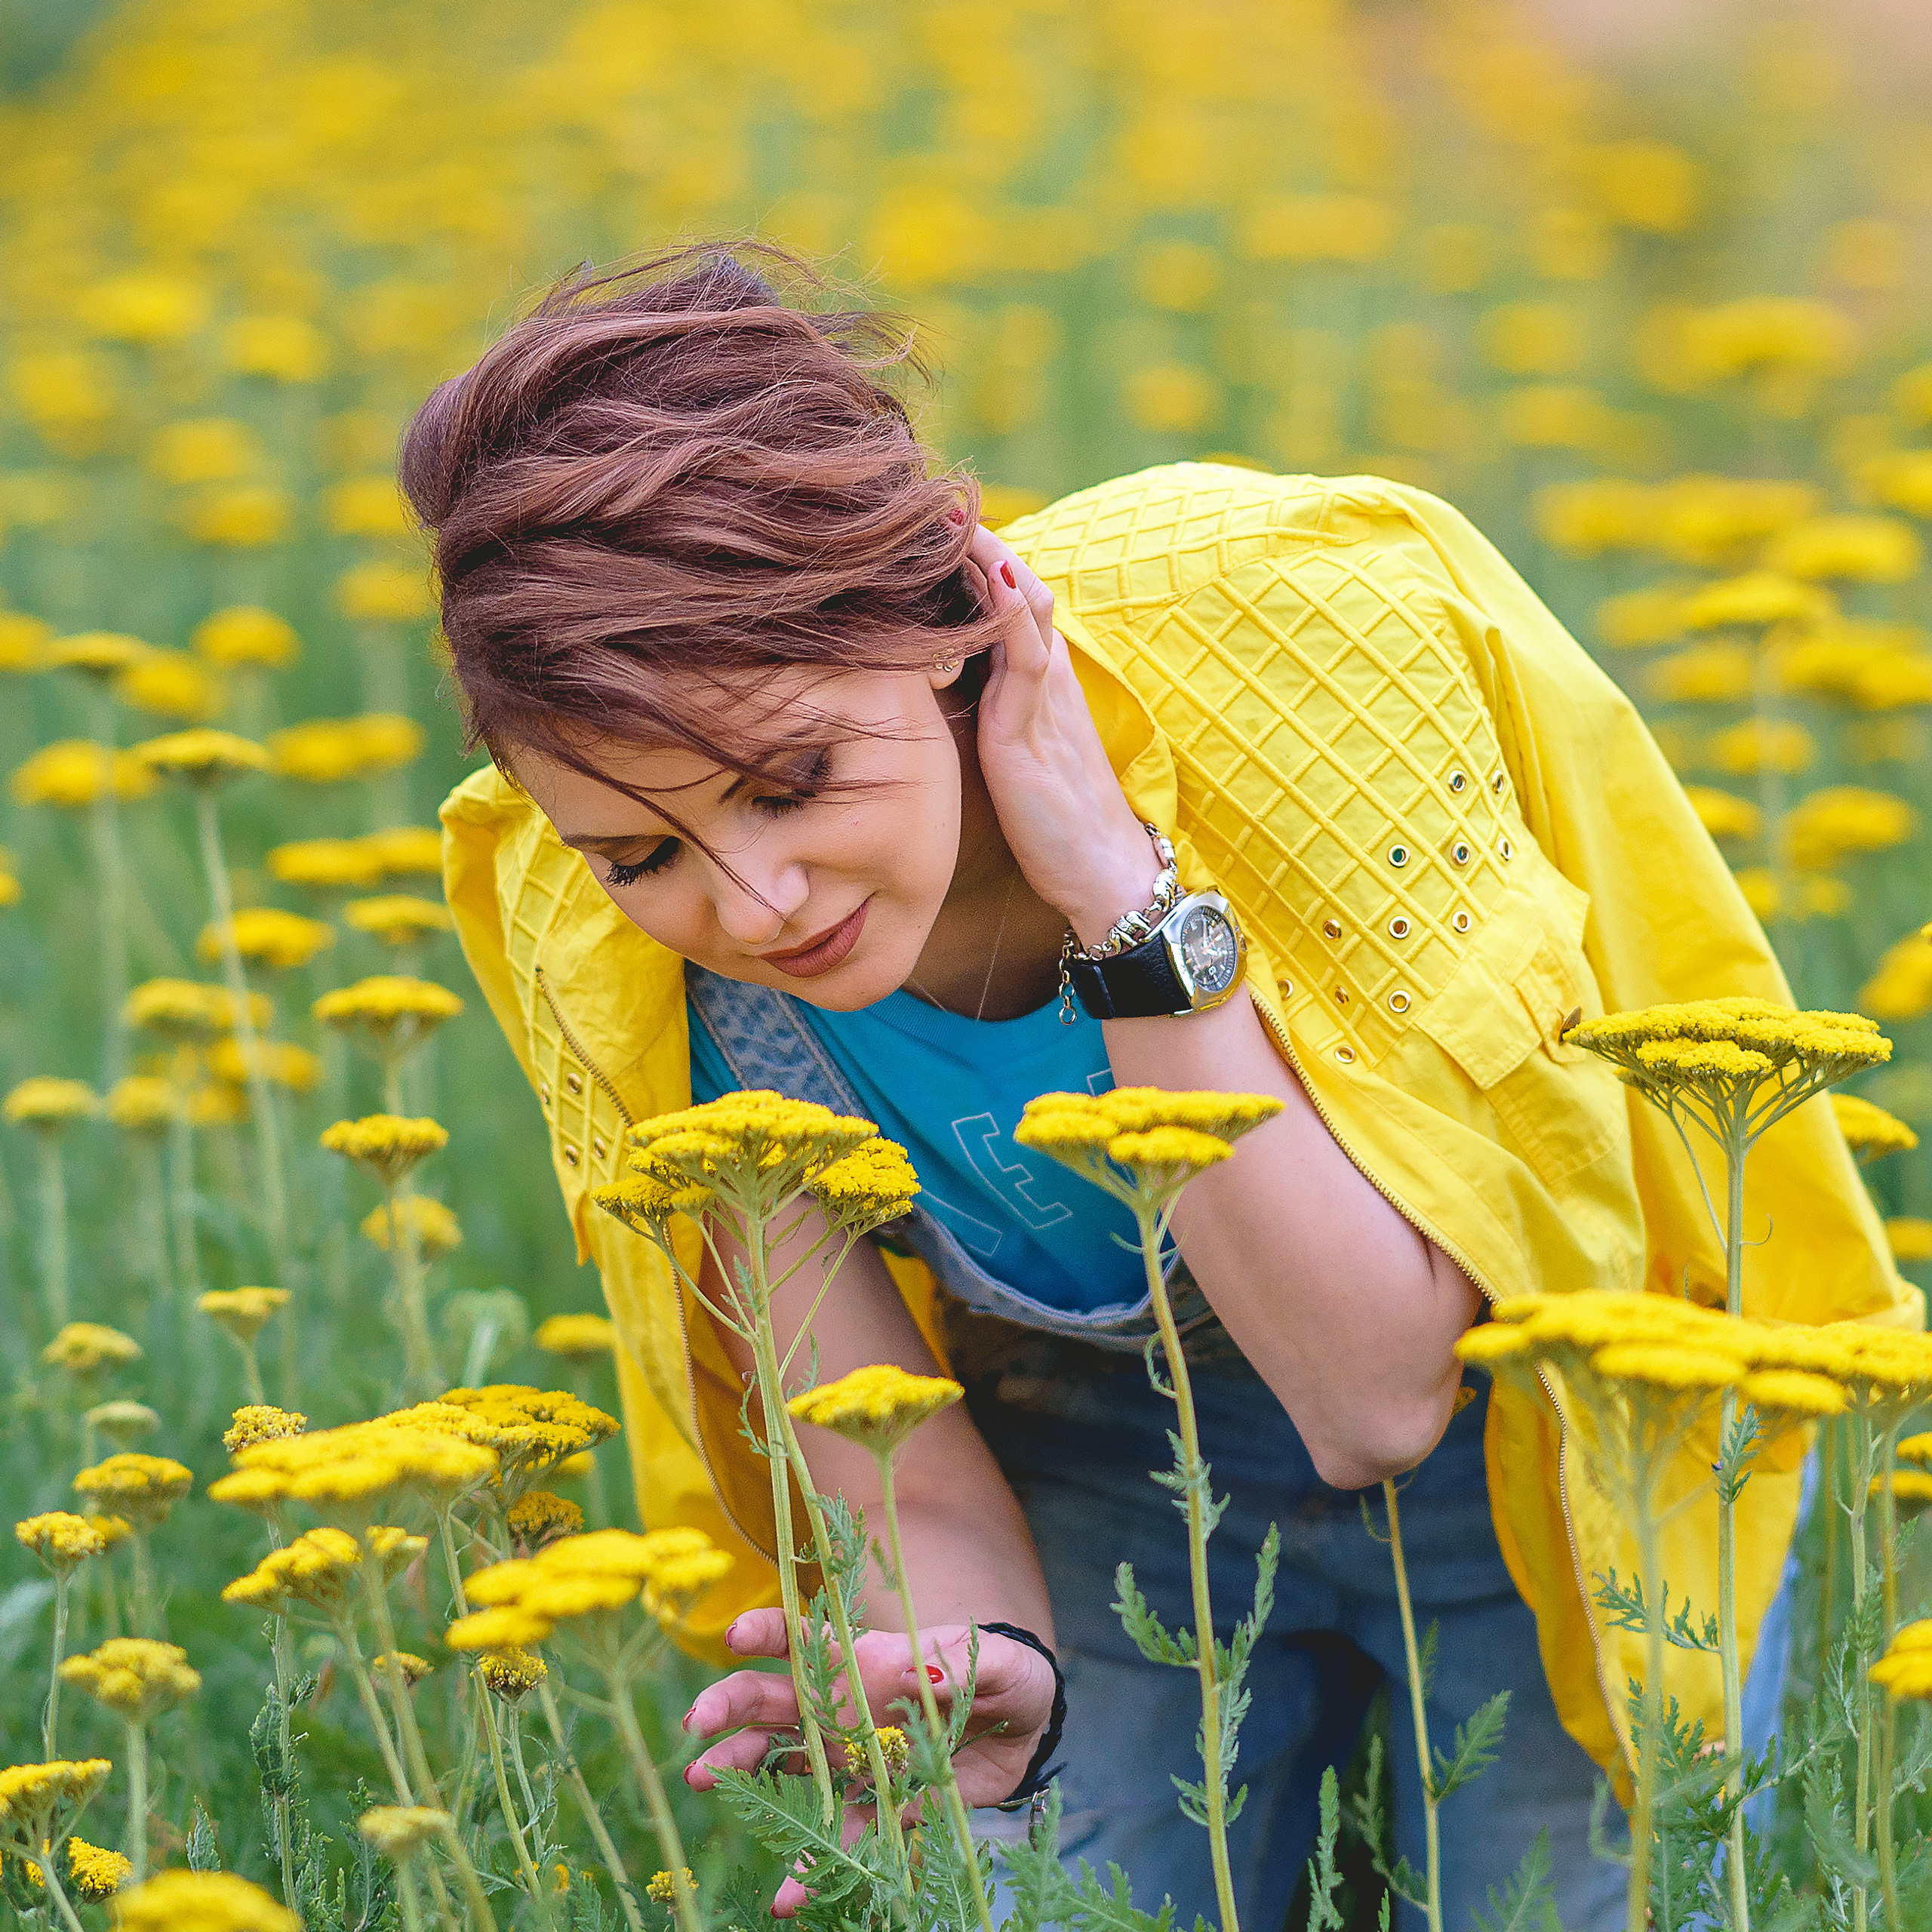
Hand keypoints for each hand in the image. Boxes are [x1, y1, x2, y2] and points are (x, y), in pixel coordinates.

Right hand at [682, 1607, 1058, 1916]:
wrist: (1028, 1724)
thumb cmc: (1004, 1673)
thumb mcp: (995, 1662)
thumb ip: (955, 1663)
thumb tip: (910, 1667)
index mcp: (867, 1661)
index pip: (804, 1640)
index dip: (768, 1632)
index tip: (734, 1637)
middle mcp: (846, 1708)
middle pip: (775, 1702)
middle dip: (730, 1708)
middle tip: (696, 1727)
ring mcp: (854, 1759)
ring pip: (786, 1767)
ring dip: (744, 1776)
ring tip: (703, 1781)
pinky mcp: (879, 1807)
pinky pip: (838, 1835)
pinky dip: (811, 1865)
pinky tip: (788, 1894)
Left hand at [965, 525, 1163, 947]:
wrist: (1102, 874)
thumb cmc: (1056, 821)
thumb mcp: (1015, 750)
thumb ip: (990, 710)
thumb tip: (943, 682)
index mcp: (1039, 679)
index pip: (1010, 597)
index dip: (978, 557)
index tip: (937, 522)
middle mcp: (1046, 676)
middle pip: (1019, 583)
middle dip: (978, 540)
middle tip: (936, 498)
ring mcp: (1043, 700)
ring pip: (1026, 606)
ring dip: (990, 558)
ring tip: (953, 517)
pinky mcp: (1031, 734)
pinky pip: (1026, 661)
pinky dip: (1011, 616)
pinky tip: (993, 580)